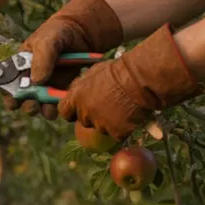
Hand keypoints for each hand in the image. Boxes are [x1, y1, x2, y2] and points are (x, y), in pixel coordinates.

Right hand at [5, 0, 123, 118]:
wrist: (83, 31)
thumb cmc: (58, 31)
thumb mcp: (47, 40)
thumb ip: (41, 59)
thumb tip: (36, 82)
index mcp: (20, 65)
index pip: (8, 83)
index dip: (9, 94)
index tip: (14, 101)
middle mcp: (30, 77)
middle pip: (23, 98)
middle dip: (26, 105)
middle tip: (33, 106)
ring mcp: (46, 84)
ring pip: (39, 103)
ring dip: (42, 110)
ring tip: (48, 111)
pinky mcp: (60, 88)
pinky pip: (56, 102)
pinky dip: (58, 106)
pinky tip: (62, 103)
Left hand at [58, 25, 201, 140]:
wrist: (139, 79)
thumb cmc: (118, 71)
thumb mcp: (93, 73)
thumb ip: (81, 86)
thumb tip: (75, 93)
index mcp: (76, 98)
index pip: (64, 112)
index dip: (72, 111)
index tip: (80, 108)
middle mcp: (85, 113)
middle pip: (83, 121)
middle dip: (92, 115)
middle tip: (107, 104)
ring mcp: (100, 124)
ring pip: (100, 128)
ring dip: (108, 121)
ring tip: (122, 106)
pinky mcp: (116, 133)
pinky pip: (117, 134)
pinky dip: (123, 128)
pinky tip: (130, 115)